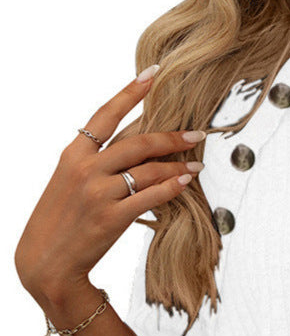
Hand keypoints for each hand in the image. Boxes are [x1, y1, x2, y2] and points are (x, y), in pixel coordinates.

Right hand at [14, 64, 205, 305]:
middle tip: (196, 133)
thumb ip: (97, 161)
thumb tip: (135, 145)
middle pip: (138, 142)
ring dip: (178, 165)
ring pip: (148, 170)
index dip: (131, 93)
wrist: (47, 260)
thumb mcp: (69, 181)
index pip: (105, 115)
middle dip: (171, 136)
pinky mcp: (112, 218)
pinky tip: (186, 182)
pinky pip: (151, 196)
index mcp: (73, 155)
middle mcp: (85, 169)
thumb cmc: (62, 219)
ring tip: (196, 164)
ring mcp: (98, 193)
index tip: (153, 75)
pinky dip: (171, 187)